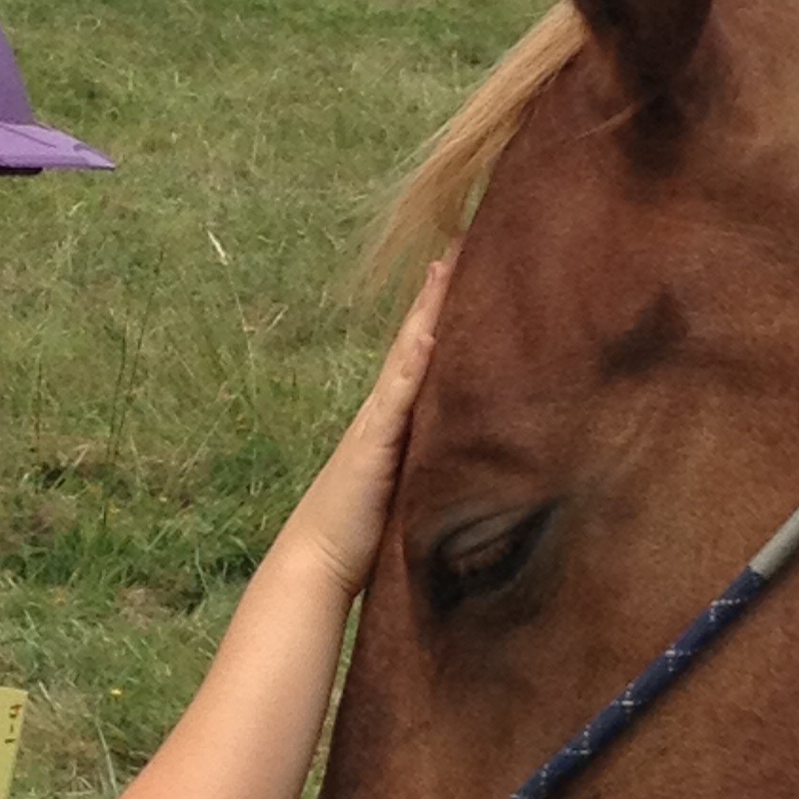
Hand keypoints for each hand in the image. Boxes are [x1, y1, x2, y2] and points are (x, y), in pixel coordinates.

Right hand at [286, 258, 449, 597]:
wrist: (317, 562)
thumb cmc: (365, 537)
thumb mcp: (413, 491)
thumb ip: (437, 468)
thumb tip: (480, 460)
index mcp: (400, 420)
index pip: (430, 353)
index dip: (446, 310)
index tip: (471, 265)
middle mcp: (387, 410)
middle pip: (421, 336)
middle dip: (441, 289)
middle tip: (468, 237)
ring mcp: (378, 421)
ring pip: (412, 350)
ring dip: (430, 306)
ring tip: (452, 259)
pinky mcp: (374, 441)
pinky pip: (401, 391)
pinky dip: (417, 356)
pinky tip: (432, 327)